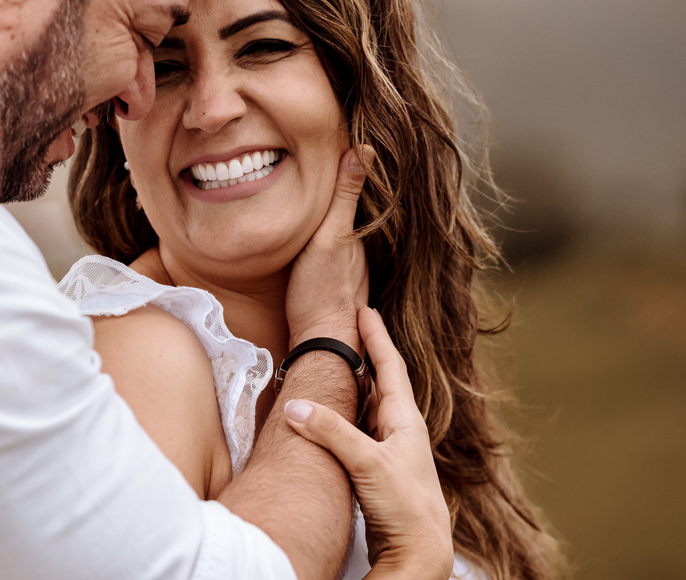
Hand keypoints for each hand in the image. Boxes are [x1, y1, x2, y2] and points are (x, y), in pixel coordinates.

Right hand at [282, 307, 453, 579]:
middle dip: (365, 357)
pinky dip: (345, 421)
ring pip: (369, 411)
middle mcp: (401, 433)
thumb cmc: (403, 507)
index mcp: (405, 421)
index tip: (365, 309)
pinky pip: (359, 436)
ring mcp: (391, 455)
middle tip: (348, 331)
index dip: (377, 337)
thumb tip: (294, 406)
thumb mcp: (366, 463)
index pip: (390, 366)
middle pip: (381, 385)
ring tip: (336, 370)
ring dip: (354, 390)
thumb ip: (331, 433)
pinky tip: (333, 424)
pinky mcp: (379, 477)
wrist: (420, 556)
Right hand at [285, 147, 372, 349]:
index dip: (355, 161)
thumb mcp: (330, 237)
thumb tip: (365, 149)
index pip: (361, 186)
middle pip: (356, 207)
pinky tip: (320, 227)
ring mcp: (349, 265)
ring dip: (340, 206)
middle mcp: (360, 247)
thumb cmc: (322, 291)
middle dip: (350, 181)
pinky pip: (337, 245)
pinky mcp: (336, 280)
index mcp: (360, 231)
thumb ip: (345, 197)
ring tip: (328, 178)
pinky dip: (332, 228)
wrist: (320, 341)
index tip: (348, 132)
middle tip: (338, 146)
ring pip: (346, 227)